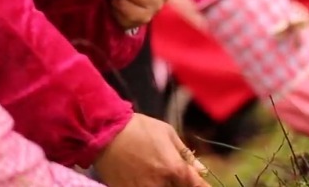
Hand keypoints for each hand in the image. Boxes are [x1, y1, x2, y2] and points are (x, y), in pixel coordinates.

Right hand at [93, 114, 209, 186]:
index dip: (202, 186)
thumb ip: (185, 154)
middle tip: (176, 175)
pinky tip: (146, 177)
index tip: (202, 184)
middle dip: (181, 184)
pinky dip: (148, 185)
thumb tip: (201, 170)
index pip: (196, 186)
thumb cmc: (139, 128)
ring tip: (159, 174)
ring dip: (166, 185)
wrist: (106, 133)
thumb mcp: (167, 133)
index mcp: (174, 168)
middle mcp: (160, 184)